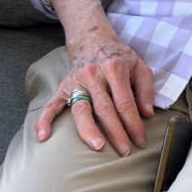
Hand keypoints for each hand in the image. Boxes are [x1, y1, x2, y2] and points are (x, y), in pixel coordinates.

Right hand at [34, 29, 154, 155]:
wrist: (94, 40)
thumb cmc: (120, 57)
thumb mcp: (140, 66)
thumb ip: (146, 89)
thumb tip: (148, 114)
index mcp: (115, 69)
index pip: (125, 102)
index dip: (134, 123)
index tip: (140, 140)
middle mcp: (95, 75)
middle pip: (105, 109)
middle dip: (116, 133)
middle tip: (125, 151)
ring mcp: (77, 81)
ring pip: (81, 110)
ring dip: (89, 131)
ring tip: (98, 147)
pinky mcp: (63, 86)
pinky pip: (51, 105)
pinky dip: (44, 120)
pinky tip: (43, 136)